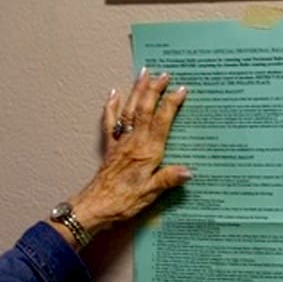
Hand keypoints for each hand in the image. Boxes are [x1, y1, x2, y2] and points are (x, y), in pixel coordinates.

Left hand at [69, 70, 189, 235]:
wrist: (94, 208)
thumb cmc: (123, 202)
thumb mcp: (150, 193)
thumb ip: (168, 179)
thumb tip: (188, 171)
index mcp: (148, 152)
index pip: (162, 121)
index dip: (171, 103)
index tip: (181, 88)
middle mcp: (134, 142)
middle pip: (145, 110)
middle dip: (154, 89)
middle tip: (164, 73)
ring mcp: (120, 142)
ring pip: (130, 110)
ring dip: (137, 91)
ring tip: (144, 73)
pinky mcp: (110, 147)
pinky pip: (110, 122)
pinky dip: (112, 106)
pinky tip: (114, 93)